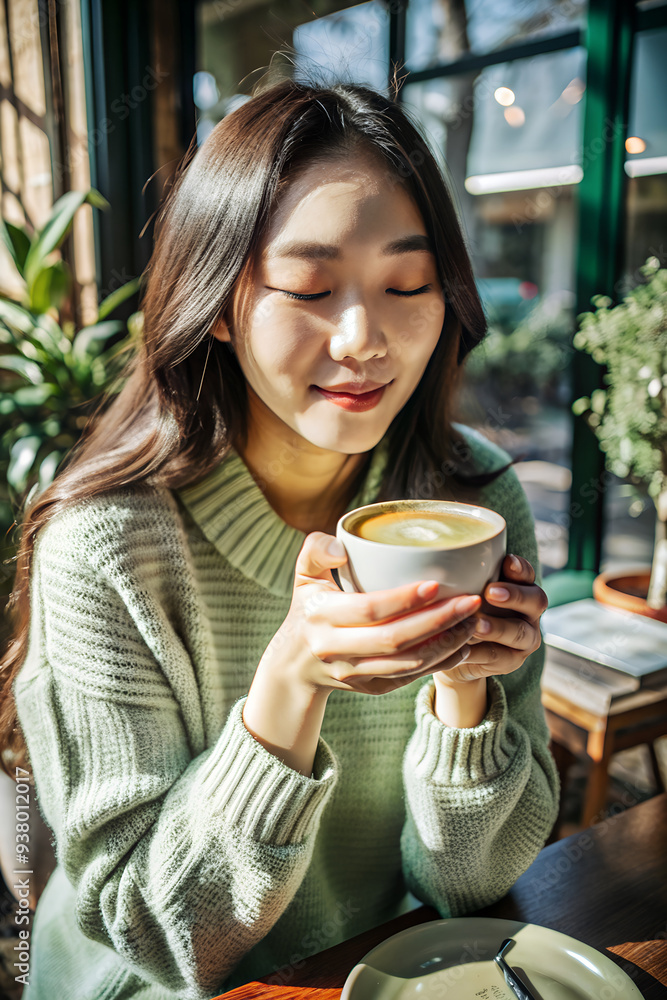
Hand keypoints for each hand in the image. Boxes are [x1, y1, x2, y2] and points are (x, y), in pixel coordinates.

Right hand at [259, 531, 480, 697]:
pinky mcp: (370, 689)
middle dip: (438, 621)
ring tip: (473, 621)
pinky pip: (410, 678)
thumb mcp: (303, 576)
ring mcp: (354, 674)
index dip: (404, 599)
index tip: (436, 584)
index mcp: (322, 617)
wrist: (294, 665)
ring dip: (446, 644)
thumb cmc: (309, 609)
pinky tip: (462, 644)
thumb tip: (341, 547)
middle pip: (394, 639)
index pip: (369, 609)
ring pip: (407, 664)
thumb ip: (316, 550)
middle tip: (471, 601)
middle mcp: (335, 650)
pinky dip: (439, 663)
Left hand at [434, 553, 547, 686]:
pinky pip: (500, 657)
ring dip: (498, 628)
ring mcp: (524, 638)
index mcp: (520, 587)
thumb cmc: (458, 610)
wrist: (454, 652)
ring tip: (476, 625)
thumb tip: (435, 557)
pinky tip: (464, 647)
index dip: (520, 568)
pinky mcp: (511, 661)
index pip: (527, 573)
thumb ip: (459, 577)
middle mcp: (528, 611)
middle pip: (536, 600)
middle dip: (515, 595)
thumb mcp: (459, 591)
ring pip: (520, 632)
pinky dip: (481, 652)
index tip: (506, 561)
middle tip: (490, 592)